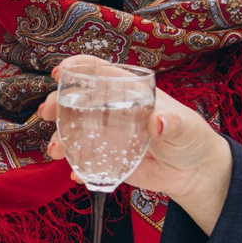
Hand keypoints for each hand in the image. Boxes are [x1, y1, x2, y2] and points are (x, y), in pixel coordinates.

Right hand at [38, 54, 235, 232]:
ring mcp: (110, 136)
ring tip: (55, 150)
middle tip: (47, 112)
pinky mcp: (110, 159)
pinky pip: (88, 161)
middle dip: (58, 103)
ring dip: (61, 138)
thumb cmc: (192, 139)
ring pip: (77, 131)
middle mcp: (115, 111)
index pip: (102, 73)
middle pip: (80, 100)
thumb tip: (159, 121)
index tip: (60, 73)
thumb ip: (173, 122)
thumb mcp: (186, 127)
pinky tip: (75, 174)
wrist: (194, 173)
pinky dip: (78, 167)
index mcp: (131, 93)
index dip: (78, 68)